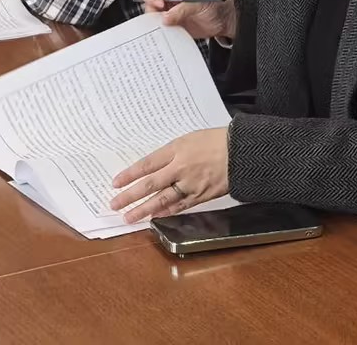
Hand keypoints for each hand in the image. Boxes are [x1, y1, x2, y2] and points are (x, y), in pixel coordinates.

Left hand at [109, 127, 230, 222]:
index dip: (129, 175)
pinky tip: (154, 218)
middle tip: (114, 204)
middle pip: (150, 184)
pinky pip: (180, 206)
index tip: (115, 183)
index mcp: (176, 150)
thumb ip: (170, 153)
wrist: (241, 152)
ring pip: (162, 200)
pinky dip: (166, 213)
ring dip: (144, 210)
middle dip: (130, 196)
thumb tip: (153, 167)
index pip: (146, 164)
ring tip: (129, 218)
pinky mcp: (201, 196)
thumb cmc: (216, 141)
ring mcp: (190, 185)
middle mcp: (180, 168)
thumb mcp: (189, 139)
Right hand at [139, 0, 235, 40]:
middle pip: (148, 5)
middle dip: (152, 14)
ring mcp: (170, 14)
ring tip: (169, 29)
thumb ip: (182, 9)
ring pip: (154, 19)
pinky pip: (163, 31)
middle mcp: (168, 0)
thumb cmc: (215, 3)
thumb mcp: (199, 2)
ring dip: (158, 25)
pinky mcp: (174, 27)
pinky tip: (171, 36)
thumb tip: (165, 18)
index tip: (160, 5)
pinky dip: (164, 34)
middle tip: (163, 21)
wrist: (225, 20)